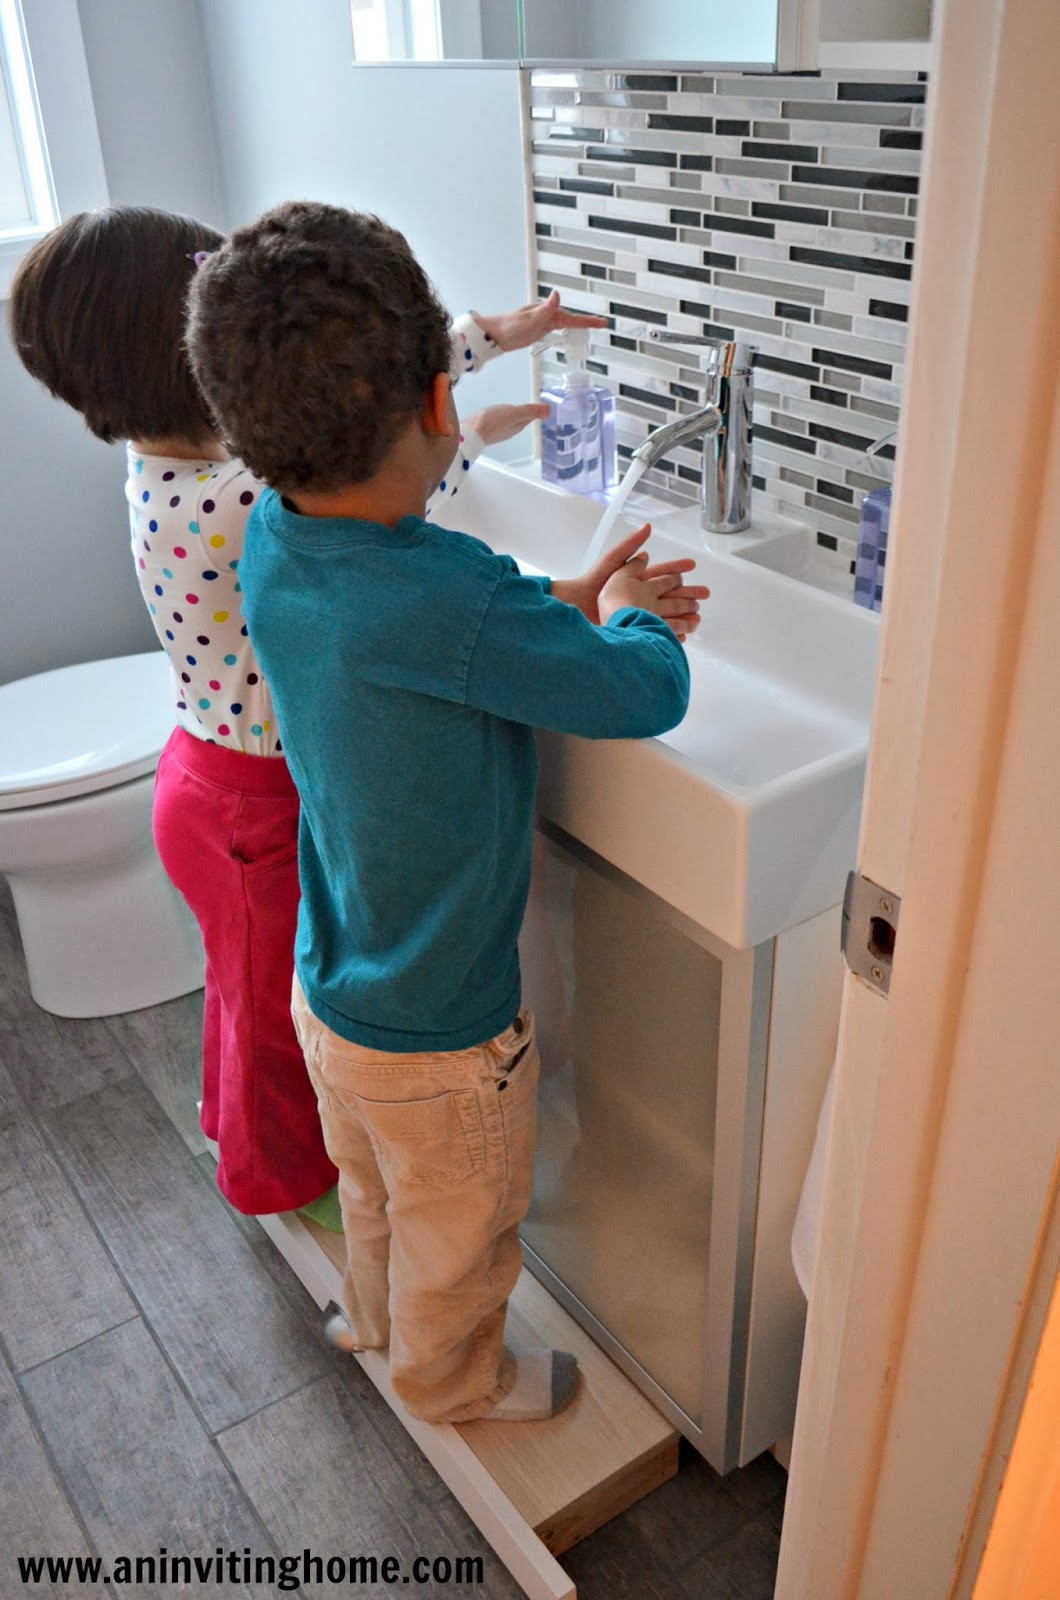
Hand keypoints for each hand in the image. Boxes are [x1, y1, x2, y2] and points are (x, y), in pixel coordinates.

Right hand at [462, 402, 548, 447]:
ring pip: (508, 422)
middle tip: (529, 408)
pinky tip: (495, 416)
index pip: (528, 418)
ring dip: (511, 416)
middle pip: (519, 421)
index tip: (540, 407)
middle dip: (524, 414)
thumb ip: (529, 411)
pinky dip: (500, 418)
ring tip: (513, 410)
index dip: (534, 411)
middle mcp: (508, 431)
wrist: (470, 434)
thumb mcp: (513, 413)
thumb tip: (548, 411)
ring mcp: (496, 432)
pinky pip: (497, 423)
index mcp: (516, 427)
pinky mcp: (485, 430)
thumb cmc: (491, 423)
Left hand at [473, 290, 606, 353]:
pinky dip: (565, 329)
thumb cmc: (507, 328)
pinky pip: (555, 328)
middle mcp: (544, 314)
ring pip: (563, 322)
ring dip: (576, 325)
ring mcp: (540, 321)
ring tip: (590, 328)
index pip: (571, 317)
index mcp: (546, 312)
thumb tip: (557, 293)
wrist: (490, 335)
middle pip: (570, 318)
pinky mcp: (535, 329)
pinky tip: (566, 332)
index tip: (602, 323)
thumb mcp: (529, 320)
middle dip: (585, 322)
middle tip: (601, 325)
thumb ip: (545, 309)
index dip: (587, 321)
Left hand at [553, 524, 709, 638]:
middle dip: (688, 593)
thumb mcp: (612, 560)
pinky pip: (657, 629)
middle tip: (705, 594)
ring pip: (667, 613)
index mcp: (635, 578)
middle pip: (669, 593)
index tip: (693, 565)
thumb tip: (647, 528)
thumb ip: (630, 546)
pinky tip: (682, 634)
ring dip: (684, 614)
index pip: (662, 571)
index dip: (677, 567)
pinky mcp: (634, 627)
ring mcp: (637, 612)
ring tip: (699, 616)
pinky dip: (670, 631)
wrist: (575, 607)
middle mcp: (639, 595)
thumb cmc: (590, 583)